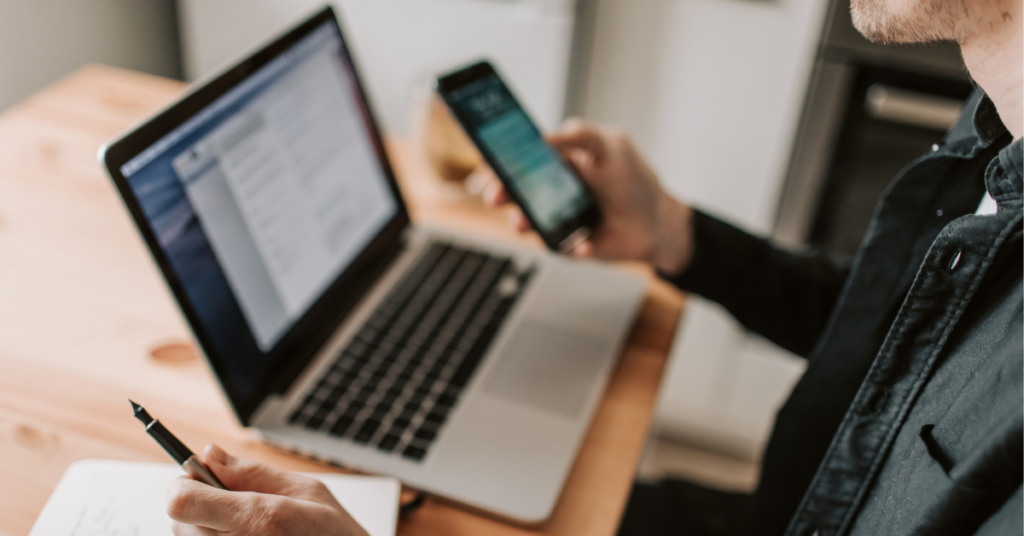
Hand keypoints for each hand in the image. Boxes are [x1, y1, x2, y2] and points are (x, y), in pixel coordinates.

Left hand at [167, 444, 368, 535]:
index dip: (184, 484)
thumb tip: (210, 453)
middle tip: (236, 507)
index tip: (200, 478)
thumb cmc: (334, 534)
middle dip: (200, 507)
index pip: (181, 501)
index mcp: (257, 520)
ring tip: (249, 529)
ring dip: (207, 530)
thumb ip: (252, 472)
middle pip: (179, 522)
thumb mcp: (307, 490)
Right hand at [482, 118, 693, 273]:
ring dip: (521, 222)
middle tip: (497, 196)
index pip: (521, 157)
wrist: (657, 224)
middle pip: (514, 190)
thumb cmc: (635, 181)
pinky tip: (585, 244)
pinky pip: (556, 247)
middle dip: (500, 193)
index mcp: (558, 162)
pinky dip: (569, 247)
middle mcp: (552, 190)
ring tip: (524, 225)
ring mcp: (556, 218)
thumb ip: (581, 134)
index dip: (501, 158)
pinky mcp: (566, 243)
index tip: (489, 160)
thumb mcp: (613, 146)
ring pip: (526, 221)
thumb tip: (545, 136)